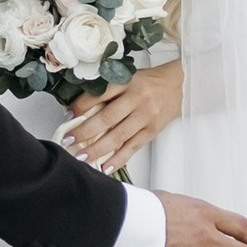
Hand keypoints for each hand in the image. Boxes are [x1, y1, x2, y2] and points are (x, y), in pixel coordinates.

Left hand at [61, 61, 184, 176]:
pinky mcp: (152, 131)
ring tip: (82, 157)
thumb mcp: (128, 79)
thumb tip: (81, 110)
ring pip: (118, 136)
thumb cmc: (148, 83)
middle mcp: (137, 99)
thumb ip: (108, 91)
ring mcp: (146, 117)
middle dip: (85, 131)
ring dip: (98, 149)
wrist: (179, 86)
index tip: (68, 115)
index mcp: (128, 82)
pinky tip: (105, 167)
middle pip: (107, 118)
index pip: (100, 94)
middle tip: (69, 140)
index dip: (81, 105)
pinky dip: (118, 159)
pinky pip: (132, 147)